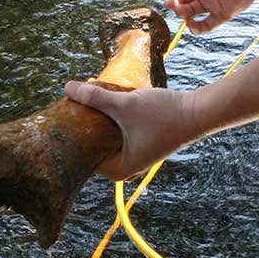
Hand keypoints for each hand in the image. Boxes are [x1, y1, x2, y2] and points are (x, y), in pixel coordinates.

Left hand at [65, 80, 197, 180]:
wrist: (198, 112)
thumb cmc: (164, 114)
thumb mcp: (125, 104)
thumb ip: (96, 97)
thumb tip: (68, 88)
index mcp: (118, 169)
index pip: (82, 156)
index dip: (70, 136)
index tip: (60, 117)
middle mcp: (124, 168)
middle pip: (92, 148)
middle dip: (81, 128)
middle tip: (67, 108)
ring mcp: (132, 158)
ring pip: (104, 139)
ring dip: (95, 122)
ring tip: (81, 104)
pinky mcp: (139, 145)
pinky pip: (115, 134)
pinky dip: (109, 121)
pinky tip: (101, 104)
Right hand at [150, 0, 258, 33]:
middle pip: (178, 0)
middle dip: (171, 2)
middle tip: (172, 1)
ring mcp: (209, 2)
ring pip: (188, 13)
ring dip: (180, 13)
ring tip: (180, 9)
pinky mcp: (220, 14)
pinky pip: (205, 26)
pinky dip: (196, 28)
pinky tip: (191, 24)